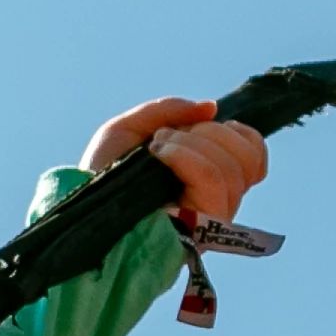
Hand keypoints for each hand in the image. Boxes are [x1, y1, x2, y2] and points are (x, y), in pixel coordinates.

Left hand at [83, 97, 268, 222]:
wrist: (81, 211)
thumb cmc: (104, 176)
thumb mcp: (130, 129)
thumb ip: (169, 111)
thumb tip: (212, 107)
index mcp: (210, 179)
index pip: (254, 157)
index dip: (238, 135)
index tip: (202, 127)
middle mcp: (217, 200)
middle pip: (245, 156)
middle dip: (205, 133)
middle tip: (165, 139)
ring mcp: (211, 217)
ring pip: (230, 166)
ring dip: (188, 144)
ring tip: (156, 150)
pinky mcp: (201, 229)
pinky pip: (212, 179)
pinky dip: (186, 156)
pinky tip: (159, 157)